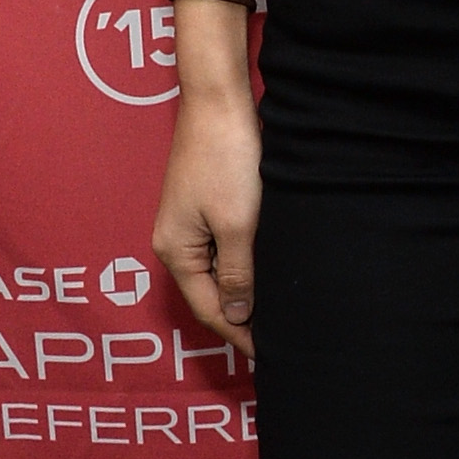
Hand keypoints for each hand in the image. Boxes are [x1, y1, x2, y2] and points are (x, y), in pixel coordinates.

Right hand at [155, 1, 261, 336]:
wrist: (219, 103)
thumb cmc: (227, 160)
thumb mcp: (237, 226)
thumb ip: (238, 275)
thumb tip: (238, 318)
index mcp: (176, 252)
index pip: (210, 309)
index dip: (240, 335)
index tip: (271, 355)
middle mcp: (177, 242)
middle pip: (212, 294)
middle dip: (243, 318)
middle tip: (281, 341)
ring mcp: (190, 224)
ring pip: (221, 272)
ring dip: (247, 292)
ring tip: (280, 313)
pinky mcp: (206, 207)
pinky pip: (225, 250)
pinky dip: (246, 265)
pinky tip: (270, 273)